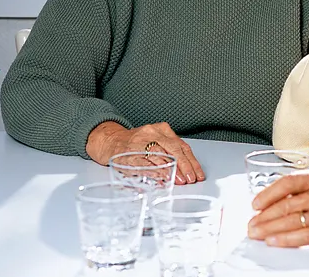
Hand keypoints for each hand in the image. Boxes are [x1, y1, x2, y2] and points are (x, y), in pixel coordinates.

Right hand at [86, 121, 204, 184]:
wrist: (110, 140)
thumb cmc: (137, 143)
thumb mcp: (156, 140)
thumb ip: (171, 151)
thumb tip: (188, 169)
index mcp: (161, 129)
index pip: (181, 145)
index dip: (191, 161)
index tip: (197, 174)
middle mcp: (151, 133)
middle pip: (173, 149)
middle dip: (184, 166)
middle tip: (190, 178)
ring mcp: (139, 143)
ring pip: (159, 156)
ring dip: (171, 170)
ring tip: (179, 180)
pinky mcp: (128, 155)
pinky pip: (143, 164)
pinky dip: (154, 172)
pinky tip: (162, 179)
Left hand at [247, 170, 308, 247]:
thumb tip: (287, 194)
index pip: (289, 182)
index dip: (268, 193)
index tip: (256, 202)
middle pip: (287, 203)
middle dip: (264, 215)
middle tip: (252, 222)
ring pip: (292, 220)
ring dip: (270, 228)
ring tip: (257, 233)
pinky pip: (305, 236)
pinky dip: (286, 239)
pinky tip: (275, 241)